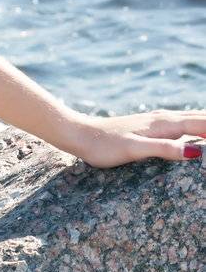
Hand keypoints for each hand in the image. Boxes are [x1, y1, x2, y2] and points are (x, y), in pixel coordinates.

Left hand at [66, 110, 205, 168]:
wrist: (78, 134)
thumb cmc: (103, 145)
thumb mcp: (134, 150)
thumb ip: (165, 150)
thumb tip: (197, 153)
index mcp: (165, 124)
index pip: (203, 126)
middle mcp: (164, 118)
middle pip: (201, 119)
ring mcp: (157, 121)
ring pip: (192, 119)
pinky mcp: (149, 126)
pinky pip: (181, 124)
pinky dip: (196, 126)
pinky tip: (196, 132)